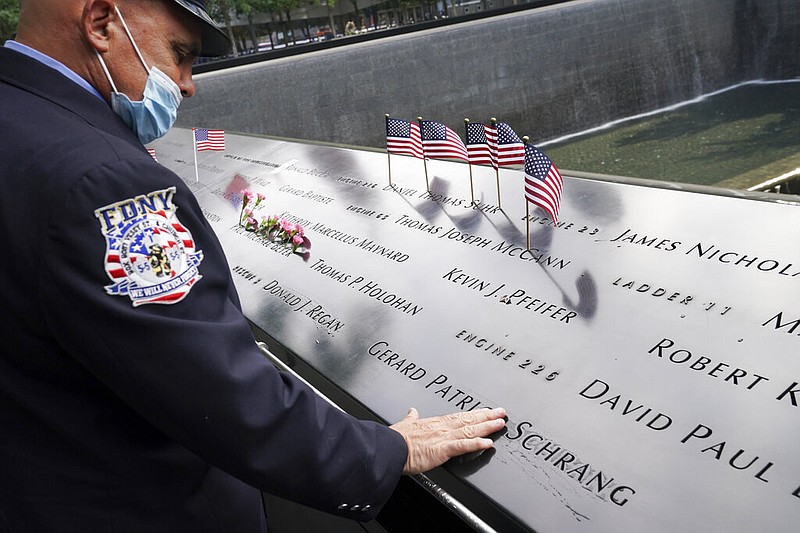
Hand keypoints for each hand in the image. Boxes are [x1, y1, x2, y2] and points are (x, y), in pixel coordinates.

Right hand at [389, 407, 506, 474]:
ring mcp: (443, 438)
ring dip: (486, 427)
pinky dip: (476, 444)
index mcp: (435, 423)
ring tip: (500, 423)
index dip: (474, 413)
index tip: (486, 410)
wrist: (389, 447)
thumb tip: (412, 410)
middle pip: (469, 420)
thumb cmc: (395, 438)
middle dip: (486, 416)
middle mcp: (442, 428)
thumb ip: (411, 417)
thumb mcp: (405, 423)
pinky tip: (487, 443)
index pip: (459, 416)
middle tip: (502, 413)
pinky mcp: (442, 450)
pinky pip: (463, 446)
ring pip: (469, 430)